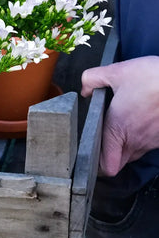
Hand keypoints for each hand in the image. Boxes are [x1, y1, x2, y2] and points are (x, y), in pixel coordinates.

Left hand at [81, 56, 158, 176]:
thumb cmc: (152, 78)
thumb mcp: (116, 72)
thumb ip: (92, 79)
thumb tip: (85, 89)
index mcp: (118, 128)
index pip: (107, 165)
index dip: (97, 164)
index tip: (92, 153)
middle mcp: (136, 140)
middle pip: (120, 161)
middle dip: (111, 153)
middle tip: (105, 135)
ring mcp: (153, 140)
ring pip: (136, 151)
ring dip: (129, 141)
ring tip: (126, 119)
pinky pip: (151, 142)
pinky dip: (145, 134)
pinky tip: (142, 115)